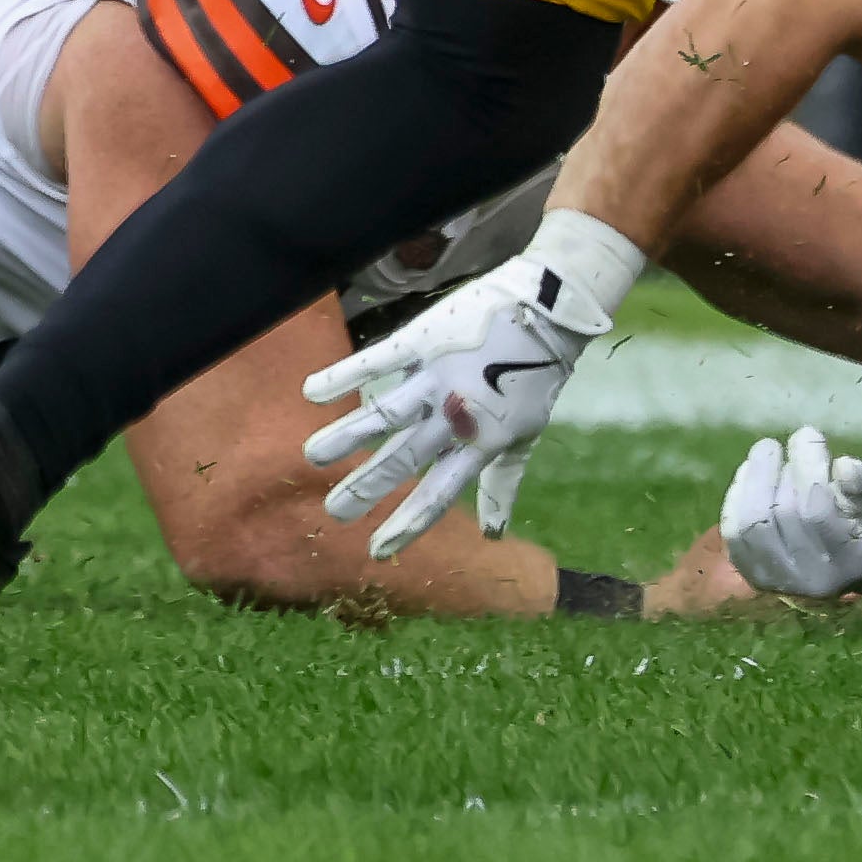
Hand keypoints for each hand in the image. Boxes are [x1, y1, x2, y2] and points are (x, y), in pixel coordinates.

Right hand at [298, 242, 617, 557]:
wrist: (550, 310)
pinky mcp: (425, 339)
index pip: (439, 495)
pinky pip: (379, 360)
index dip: (407, 524)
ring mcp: (438, 376)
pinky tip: (312, 392)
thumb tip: (493, 535)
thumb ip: (501, 484)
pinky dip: (345, 376)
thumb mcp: (524, 436)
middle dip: (366, 488)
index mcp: (480, 443)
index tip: (376, 552)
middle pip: (403, 458)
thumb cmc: (537, 378)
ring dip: (346, 436)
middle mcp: (455, 414)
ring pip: (384, 413)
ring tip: (312, 457)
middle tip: (333, 513)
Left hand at [718, 425, 861, 603]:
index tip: (808, 434)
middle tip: (780, 444)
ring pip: (751, 524)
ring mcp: (778, 579)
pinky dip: (736, 497)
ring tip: (766, 452)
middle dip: (776, 470)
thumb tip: (843, 466)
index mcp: (849, 560)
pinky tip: (749, 472)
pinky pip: (734, 533)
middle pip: (781, 516)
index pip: (817, 511)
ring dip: (753, 479)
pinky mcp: (753, 573)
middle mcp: (810, 579)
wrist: (857, 558)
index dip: (809, 467)